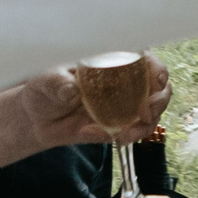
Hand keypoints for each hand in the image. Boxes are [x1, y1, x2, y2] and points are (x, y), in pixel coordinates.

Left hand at [18, 60, 172, 149]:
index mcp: (114, 61)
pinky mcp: (123, 125)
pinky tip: (112, 138)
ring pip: (155, 110)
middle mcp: (128, 81)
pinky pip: (138, 130)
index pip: (145, 59)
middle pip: (160, 86)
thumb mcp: (45, 79)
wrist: (37, 120)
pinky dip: (129, 136)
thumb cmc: (44, 90)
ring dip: (146, 124)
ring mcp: (128, 104)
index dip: (157, 68)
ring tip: (125, 135)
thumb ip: (57, 81)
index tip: (156, 80)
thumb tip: (71, 89)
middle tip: (146, 113)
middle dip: (159, 100)